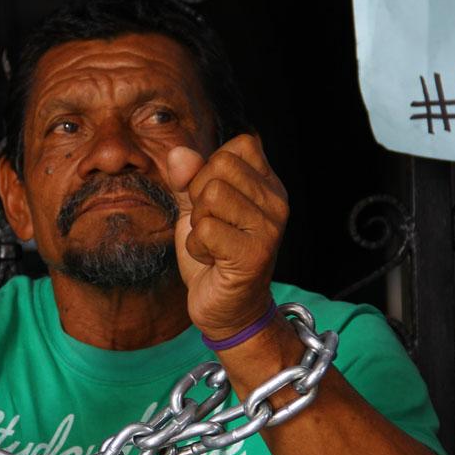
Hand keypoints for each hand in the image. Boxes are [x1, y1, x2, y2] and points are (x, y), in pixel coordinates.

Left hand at [163, 134, 288, 340]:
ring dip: (198, 224)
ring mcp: (270, 227)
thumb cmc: (213, 256)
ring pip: (212, 195)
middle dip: (199, 197)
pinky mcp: (256, 253)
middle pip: (220, 166)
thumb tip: (177, 152)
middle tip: (211, 227)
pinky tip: (213, 261)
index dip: (209, 169)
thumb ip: (186, 179)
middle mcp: (276, 201)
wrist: (226, 309)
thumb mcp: (195, 209)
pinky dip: (197, 247)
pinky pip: (206, 229)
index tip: (213, 202)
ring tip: (212, 244)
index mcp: (267, 185)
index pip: (238, 145)